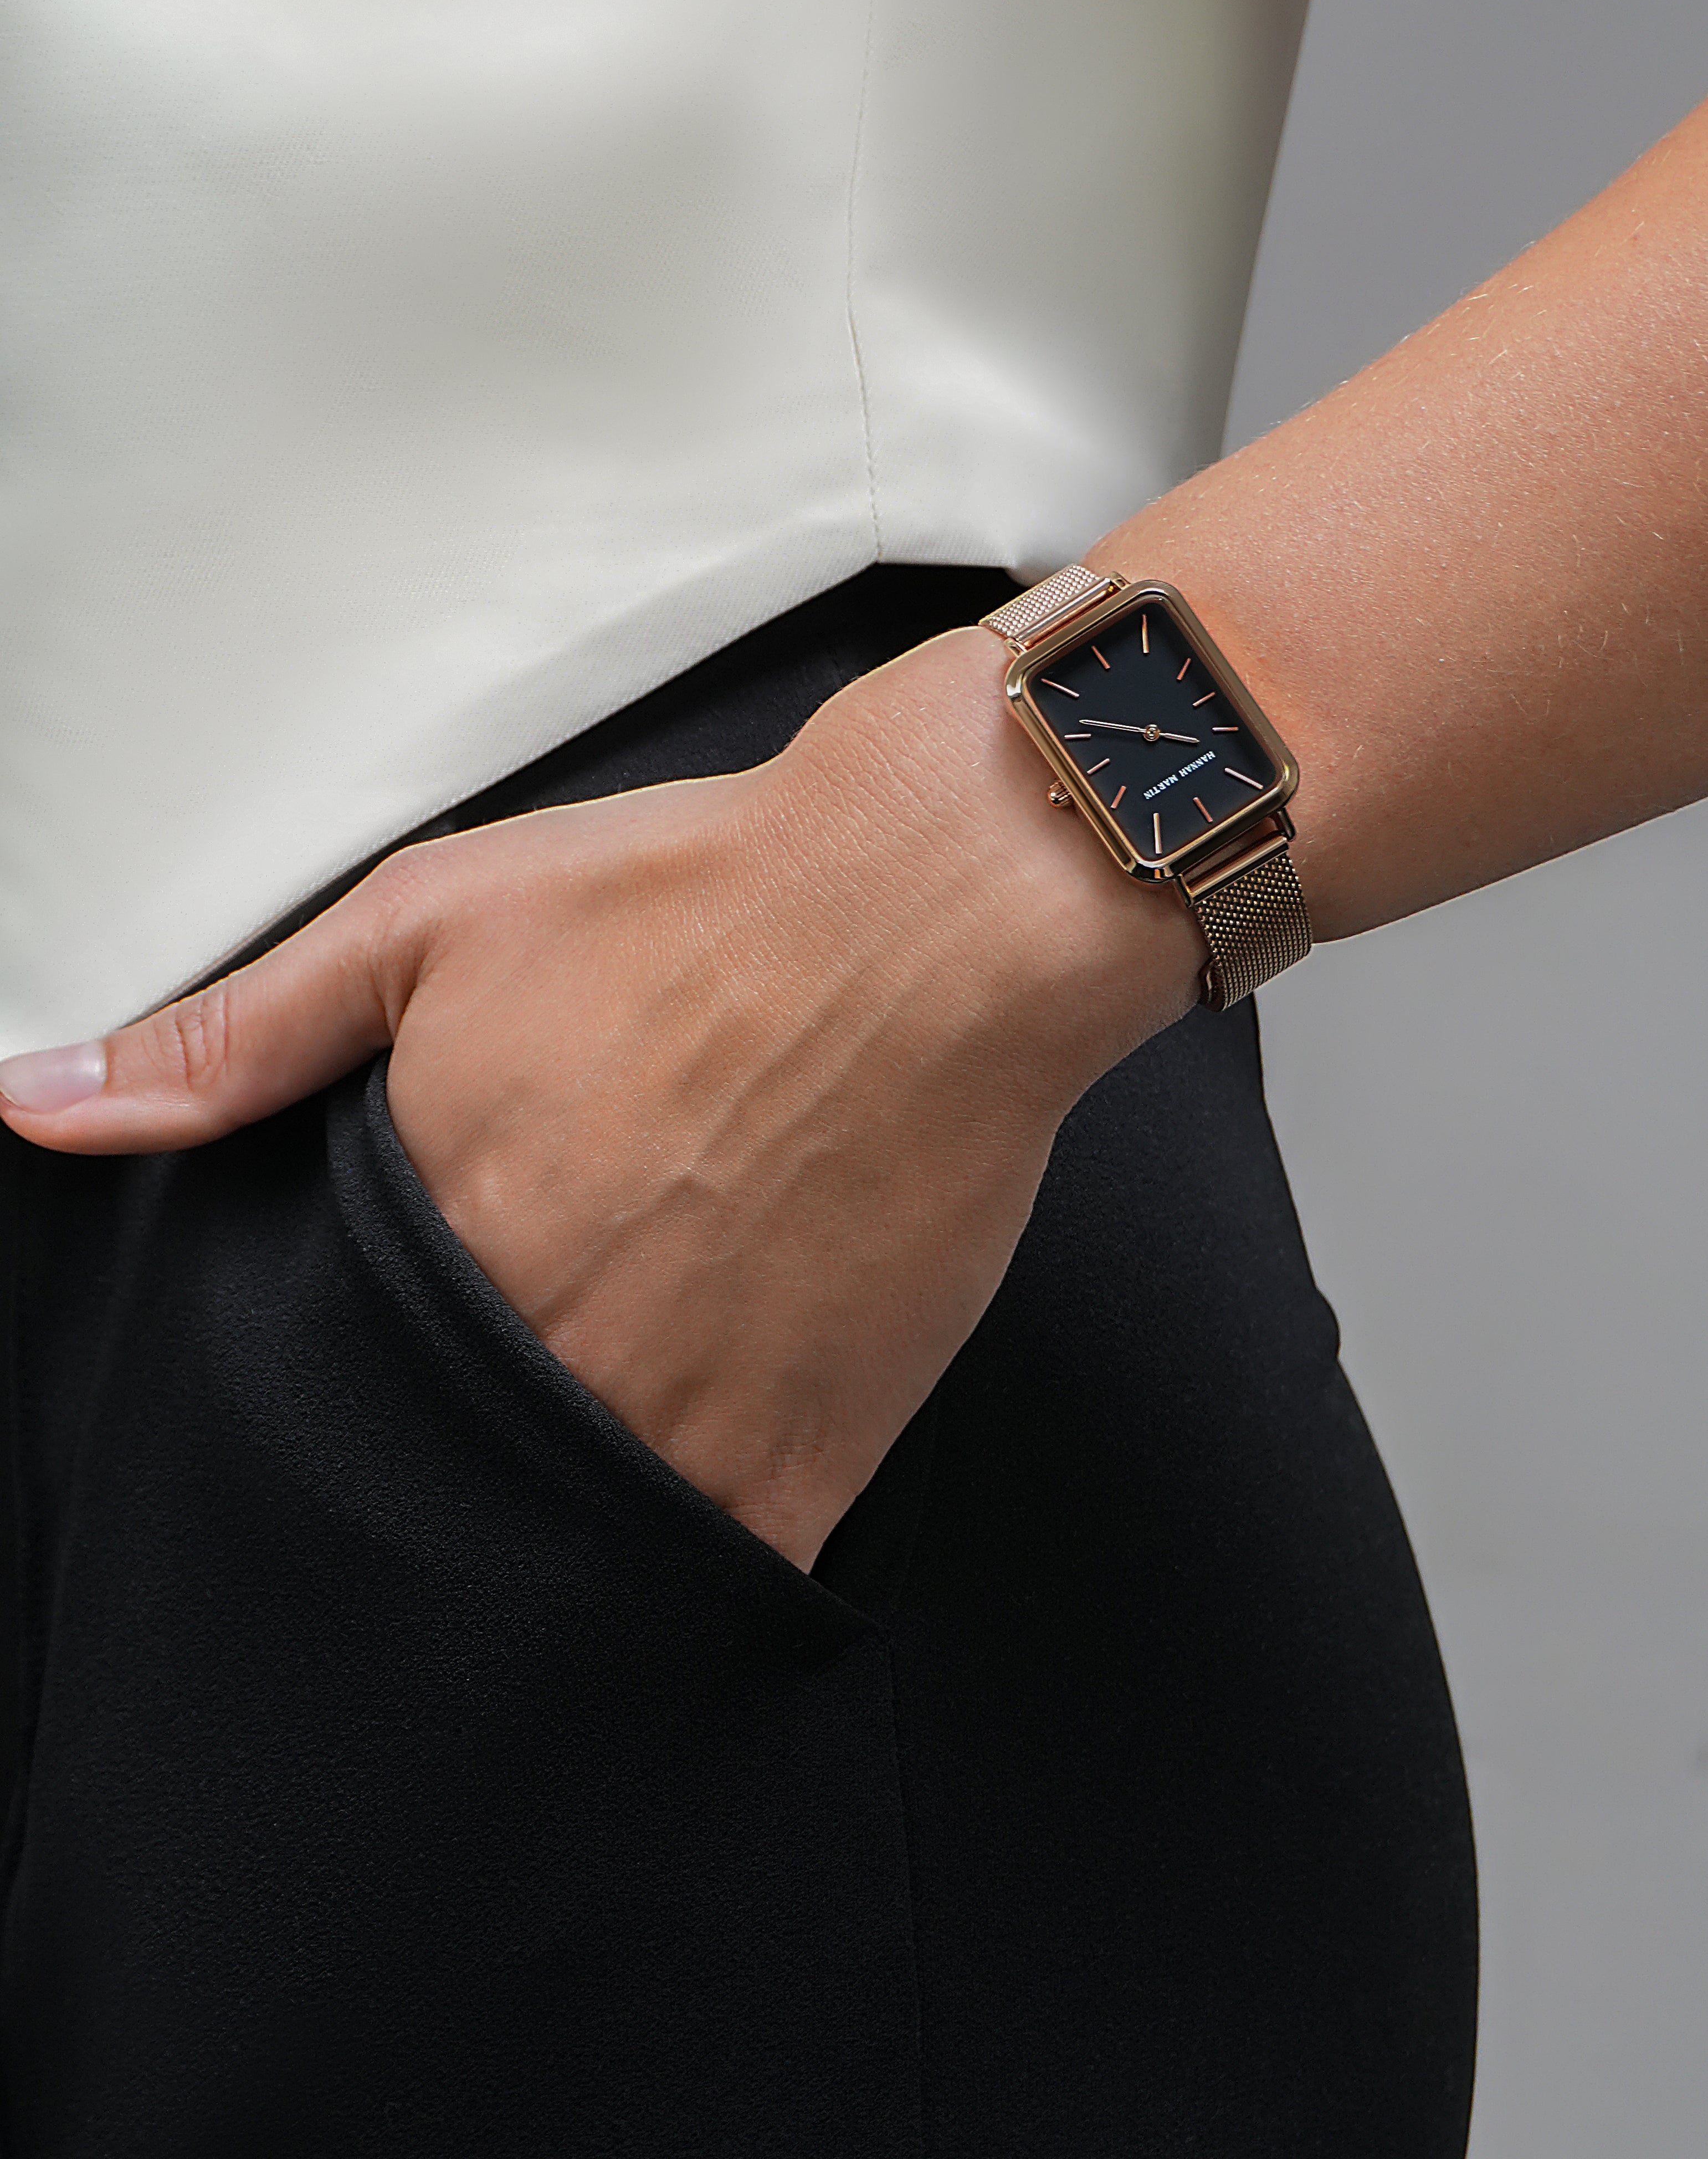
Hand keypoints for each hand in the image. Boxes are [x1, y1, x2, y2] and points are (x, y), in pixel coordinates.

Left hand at [0, 632, 1200, 1566]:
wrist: (936, 914)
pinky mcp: (809, 1455)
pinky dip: (693, 1524)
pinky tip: (716, 1410)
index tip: (429, 1305)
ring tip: (645, 1337)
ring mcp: (680, 1422)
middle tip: (561, 1298)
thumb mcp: (428, 924)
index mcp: (438, 1236)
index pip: (334, 1378)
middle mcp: (547, 1354)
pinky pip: (715, 1565)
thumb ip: (233, 1036)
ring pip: (572, 1530)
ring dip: (580, 1468)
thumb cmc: (709, 903)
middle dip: (480, 1400)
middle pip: (449, 1460)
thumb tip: (48, 1102)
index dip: (370, 1349)